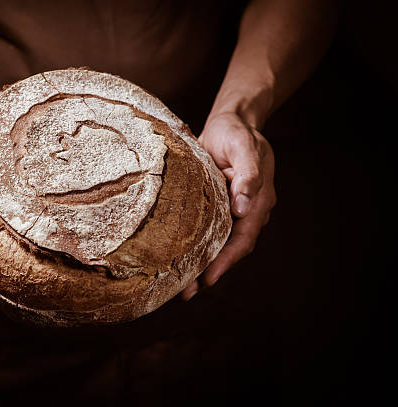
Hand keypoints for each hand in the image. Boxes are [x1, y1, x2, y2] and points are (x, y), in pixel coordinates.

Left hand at [181, 112, 275, 299]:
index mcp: (257, 202)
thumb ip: (247, 175)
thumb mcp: (243, 147)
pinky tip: (178, 257)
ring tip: (180, 286)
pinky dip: (195, 246)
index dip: (225, 261)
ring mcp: (231, 210)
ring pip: (218, 243)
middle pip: (230, 249)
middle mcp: (245, 211)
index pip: (242, 239)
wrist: (230, 122)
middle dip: (209, 272)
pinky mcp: (216, 206)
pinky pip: (208, 231)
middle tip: (186, 293)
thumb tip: (243, 207)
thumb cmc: (236, 132)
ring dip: (201, 264)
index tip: (208, 279)